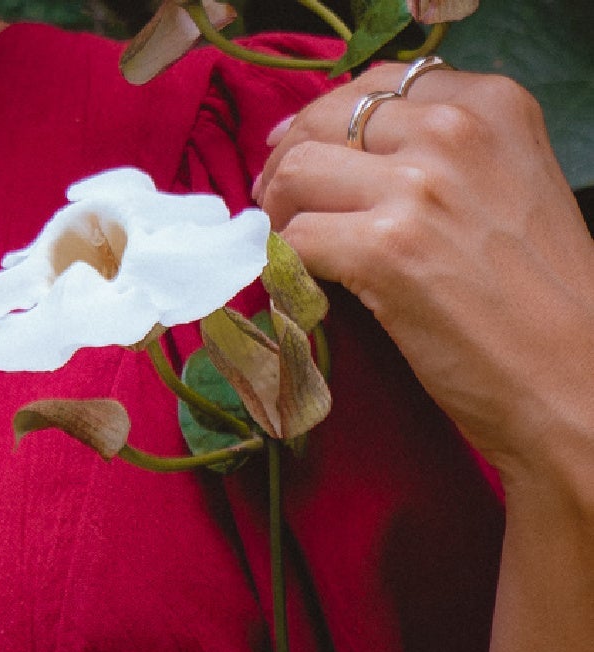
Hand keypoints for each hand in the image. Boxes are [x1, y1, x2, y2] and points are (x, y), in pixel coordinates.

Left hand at [254, 63, 593, 488]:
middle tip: (276, 209)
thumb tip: (354, 157)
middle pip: (327, 119)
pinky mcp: (385, 250)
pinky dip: (282, 266)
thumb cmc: (540, 300)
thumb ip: (447, 158)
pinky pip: (295, 239)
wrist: (570, 375)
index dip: (327, 121)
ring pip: (298, 172)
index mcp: (493, 105)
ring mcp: (420, 187)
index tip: (303, 155)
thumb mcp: (511, 188)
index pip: (379, 85)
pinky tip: (299, 288)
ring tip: (288, 251)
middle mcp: (455, 130)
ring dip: (278, 214)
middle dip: (288, 164)